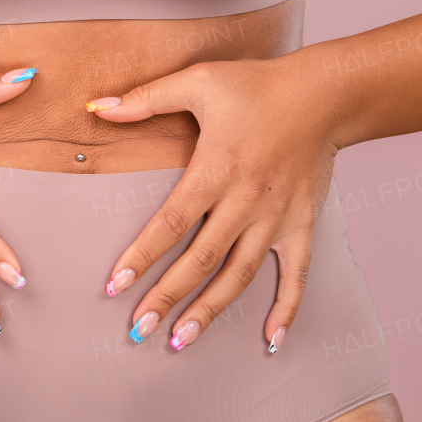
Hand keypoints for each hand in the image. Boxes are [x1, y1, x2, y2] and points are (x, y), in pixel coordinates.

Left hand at [87, 55, 340, 352]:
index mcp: (217, 168)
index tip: (114, 286)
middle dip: (167, 297)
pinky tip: (271, 340)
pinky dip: (286, 309)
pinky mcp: (302, 224)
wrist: (324, 93)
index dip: (141, 256)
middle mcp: (246, 200)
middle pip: (201, 260)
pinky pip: (297, 274)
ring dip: (210, 311)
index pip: (172, 223)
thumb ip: (146, 98)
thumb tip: (97, 108)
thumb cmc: (256, 85)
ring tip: (180, 341)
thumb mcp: (198, 81)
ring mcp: (277, 217)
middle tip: (138, 330)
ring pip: (240, 275)